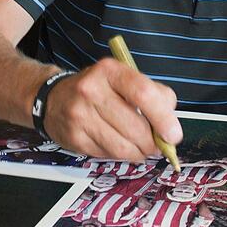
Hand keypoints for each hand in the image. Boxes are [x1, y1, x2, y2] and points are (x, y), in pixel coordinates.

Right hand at [43, 58, 181, 161]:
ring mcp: (80, 115)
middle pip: (136, 127)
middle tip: (156, 144)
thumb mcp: (124, 79)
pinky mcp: (74, 137)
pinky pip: (108, 155)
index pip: (144, 94)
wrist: (53, 99)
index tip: (173, 134)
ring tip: (139, 146)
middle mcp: (91, 90)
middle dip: (152, 143)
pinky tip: (117, 144)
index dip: (163, 118)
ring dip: (138, 153)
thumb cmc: (98, 90)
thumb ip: (154, 95)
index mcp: (110, 71)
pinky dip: (119, 155)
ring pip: (123, 147)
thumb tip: (170, 127)